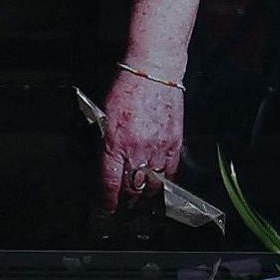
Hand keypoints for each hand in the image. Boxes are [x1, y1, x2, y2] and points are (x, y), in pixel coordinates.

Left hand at [99, 70, 184, 211]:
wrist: (154, 74)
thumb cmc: (126, 87)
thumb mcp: (105, 113)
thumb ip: (107, 138)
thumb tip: (109, 158)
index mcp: (115, 142)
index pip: (111, 180)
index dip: (110, 197)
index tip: (109, 206)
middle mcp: (137, 149)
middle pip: (133, 185)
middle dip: (129, 197)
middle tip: (126, 204)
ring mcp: (158, 148)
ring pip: (153, 182)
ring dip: (147, 191)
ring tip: (144, 197)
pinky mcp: (175, 143)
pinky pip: (170, 170)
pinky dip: (165, 179)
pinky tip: (161, 182)